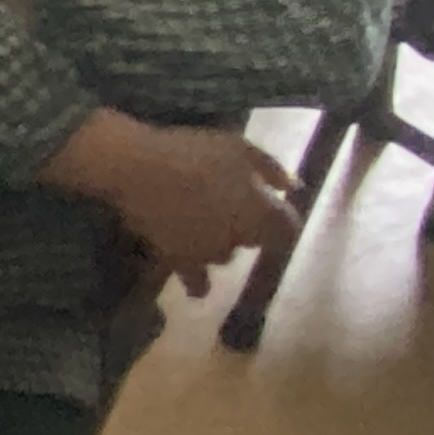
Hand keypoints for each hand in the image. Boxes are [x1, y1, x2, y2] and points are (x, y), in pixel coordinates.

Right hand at [41, 111, 301, 293]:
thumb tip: (295, 188)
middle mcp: (242, 238)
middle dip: (250, 227)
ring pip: (226, 255)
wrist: (138, 168)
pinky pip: (196, 281)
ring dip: (222, 242)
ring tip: (206, 225)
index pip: (289, 227)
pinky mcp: (180, 260)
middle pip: (256, 241)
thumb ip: (272, 169)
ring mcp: (210, 253)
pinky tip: (198, 287)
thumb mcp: (239, 147)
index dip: (284, 218)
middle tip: (232, 206)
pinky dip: (200, 284)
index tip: (276, 207)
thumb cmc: (192, 151)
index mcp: (261, 211)